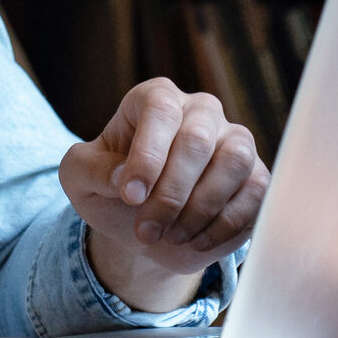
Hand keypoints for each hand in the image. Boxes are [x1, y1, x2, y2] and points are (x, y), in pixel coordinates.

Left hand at [60, 79, 267, 306]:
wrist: (146, 229)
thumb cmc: (113, 191)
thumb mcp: (80, 177)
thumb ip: (92, 169)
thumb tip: (124, 177)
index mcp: (155, 98)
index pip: (160, 109)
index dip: (147, 154)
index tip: (130, 196)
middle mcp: (199, 111)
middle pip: (198, 139)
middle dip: (169, 194)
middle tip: (146, 230)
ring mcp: (233, 140)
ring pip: (234, 161)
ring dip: (200, 208)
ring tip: (171, 235)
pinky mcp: (255, 175)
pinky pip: (257, 192)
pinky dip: (225, 224)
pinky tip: (196, 239)